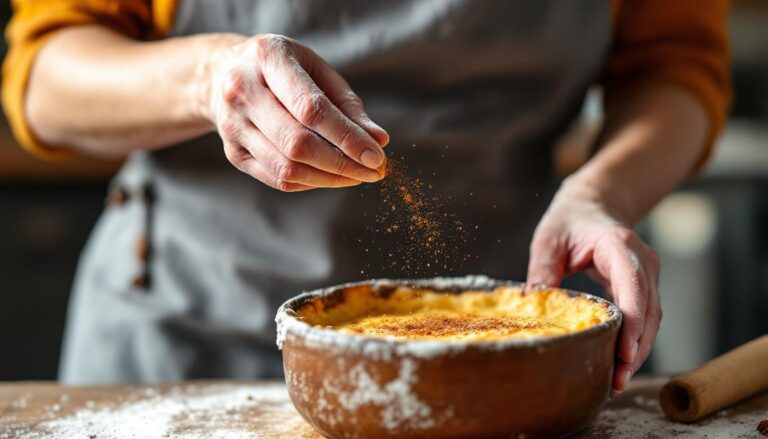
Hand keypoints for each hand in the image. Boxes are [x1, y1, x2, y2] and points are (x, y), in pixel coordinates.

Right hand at [203, 34, 388, 190]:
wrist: (221, 74)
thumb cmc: (282, 68)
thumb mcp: (315, 69)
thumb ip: (347, 105)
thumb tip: (378, 140)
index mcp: (266, 58)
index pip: (310, 108)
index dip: (346, 137)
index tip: (376, 156)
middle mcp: (242, 91)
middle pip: (297, 143)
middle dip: (342, 163)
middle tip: (374, 171)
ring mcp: (232, 126)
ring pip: (287, 167)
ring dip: (330, 178)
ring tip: (358, 175)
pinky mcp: (233, 153)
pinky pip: (278, 179)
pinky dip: (311, 182)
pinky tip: (332, 176)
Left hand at [526, 176, 660, 393]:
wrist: (596, 203)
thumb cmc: (571, 219)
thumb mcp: (549, 238)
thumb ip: (542, 269)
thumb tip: (531, 304)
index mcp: (619, 245)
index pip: (632, 286)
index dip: (631, 322)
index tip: (624, 353)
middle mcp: (642, 262)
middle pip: (648, 312)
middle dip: (635, 349)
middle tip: (615, 382)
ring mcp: (647, 275)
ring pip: (651, 321)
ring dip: (637, 352)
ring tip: (616, 383)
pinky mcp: (643, 288)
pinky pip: (644, 319)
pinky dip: (634, 342)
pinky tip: (618, 365)